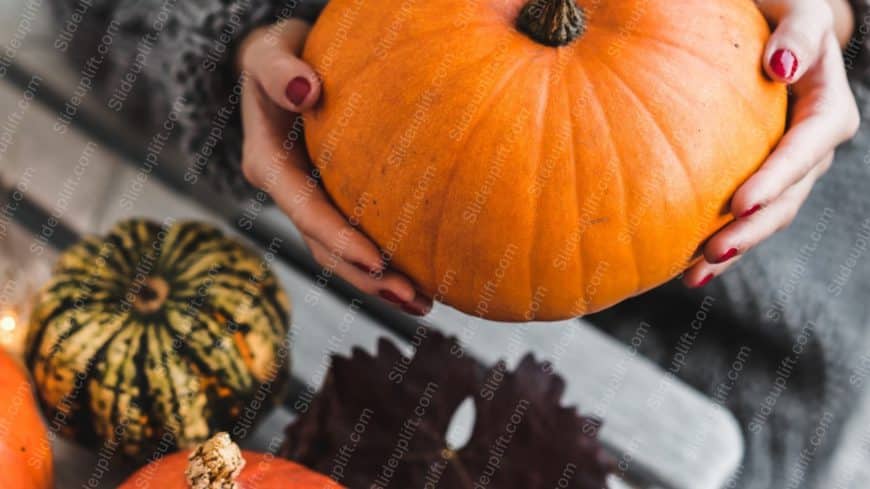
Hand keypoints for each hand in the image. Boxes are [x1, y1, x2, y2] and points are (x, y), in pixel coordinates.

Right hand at [236, 20, 431, 314]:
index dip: (340, 241)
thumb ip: (277, 69)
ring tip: (423, 304)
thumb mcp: (268, 52)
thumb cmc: (278, 56)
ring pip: (340, 252)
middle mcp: (288, 191)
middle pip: (325, 247)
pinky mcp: (329, 198)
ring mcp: (308, 199)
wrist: (281, 68)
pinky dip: (382, 259)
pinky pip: (355, 234)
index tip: (378, 263)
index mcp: (269, 165)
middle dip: (367, 278)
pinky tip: (421, 274)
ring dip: (378, 282)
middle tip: (415, 300)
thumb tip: (304, 90)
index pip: (307, 211)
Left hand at [684, 0, 859, 287]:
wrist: (762, 26)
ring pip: (766, 218)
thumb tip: (780, 68)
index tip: (739, 205)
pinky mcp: (759, 180)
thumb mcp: (799, 10)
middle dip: (753, 230)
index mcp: (827, 112)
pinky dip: (716, 243)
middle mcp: (811, 149)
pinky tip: (687, 270)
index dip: (776, 181)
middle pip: (788, 198)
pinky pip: (742, 216)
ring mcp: (786, 171)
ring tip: (695, 272)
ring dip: (734, 248)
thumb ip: (800, 33)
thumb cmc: (778, 13)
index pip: (804, 151)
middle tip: (714, 250)